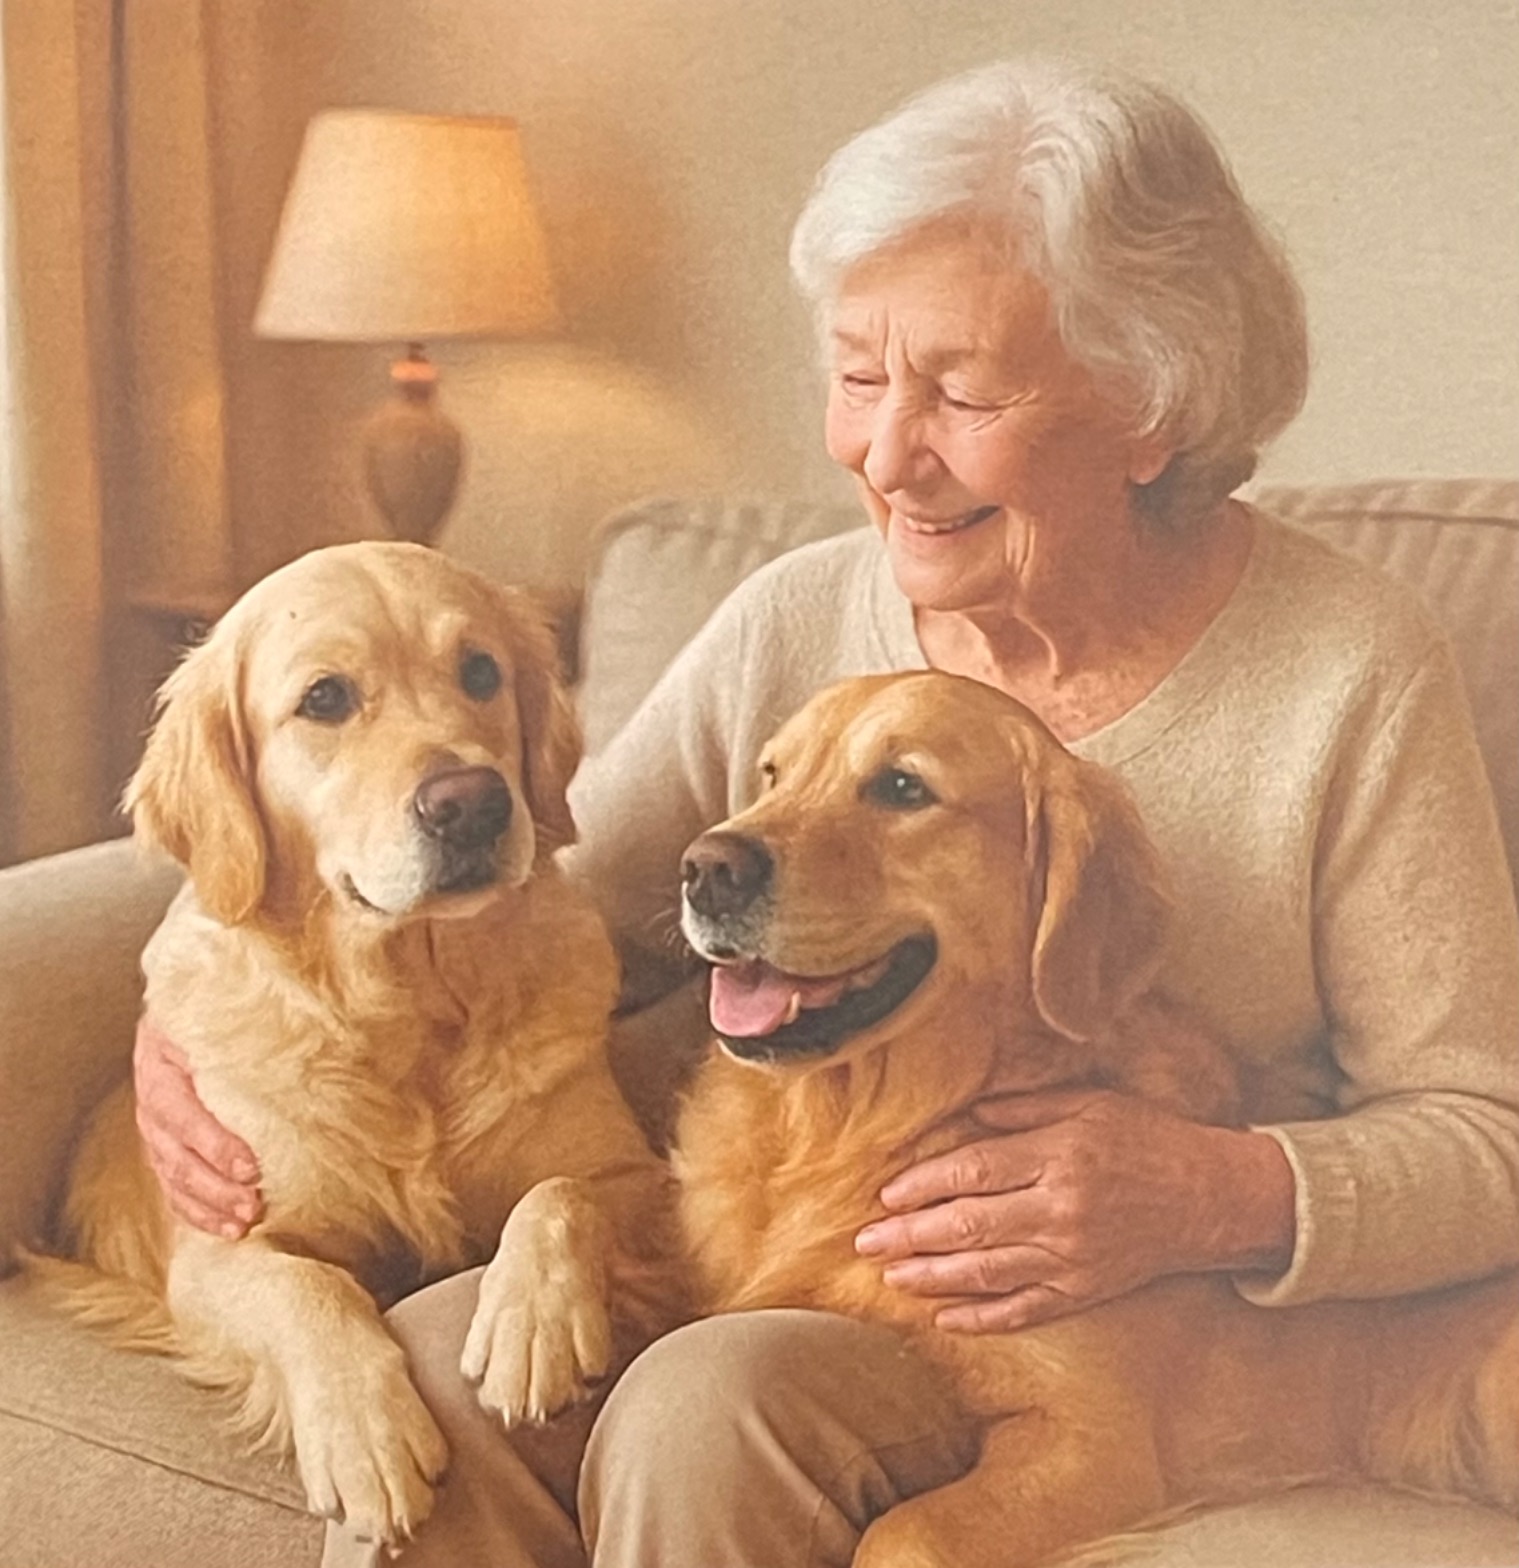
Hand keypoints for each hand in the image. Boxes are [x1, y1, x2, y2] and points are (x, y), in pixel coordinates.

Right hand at [133, 1014, 262, 1236]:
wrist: (194, 1001)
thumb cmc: (230, 1003)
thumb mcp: (240, 1007)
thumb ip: (268, 1032)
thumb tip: (333, 1047)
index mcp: (164, 1054)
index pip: (184, 1108)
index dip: (215, 1142)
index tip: (252, 1166)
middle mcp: (152, 1089)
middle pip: (176, 1150)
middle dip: (215, 1185)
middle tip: (254, 1206)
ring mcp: (153, 1120)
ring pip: (171, 1173)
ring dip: (208, 1204)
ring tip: (244, 1224)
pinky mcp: (162, 1142)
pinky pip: (172, 1184)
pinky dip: (197, 1210)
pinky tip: (225, 1228)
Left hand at [854, 1088, 1293, 1332]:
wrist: (1213, 1197)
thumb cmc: (1147, 1139)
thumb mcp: (1089, 1103)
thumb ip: (1024, 1109)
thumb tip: (966, 1117)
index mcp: (1058, 1158)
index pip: (973, 1172)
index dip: (924, 1184)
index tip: (885, 1193)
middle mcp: (1060, 1212)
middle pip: (968, 1227)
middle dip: (909, 1236)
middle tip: (863, 1243)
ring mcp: (1072, 1259)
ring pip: (987, 1274)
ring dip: (931, 1278)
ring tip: (889, 1277)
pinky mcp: (1085, 1291)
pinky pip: (1025, 1311)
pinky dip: (982, 1319)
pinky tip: (943, 1318)